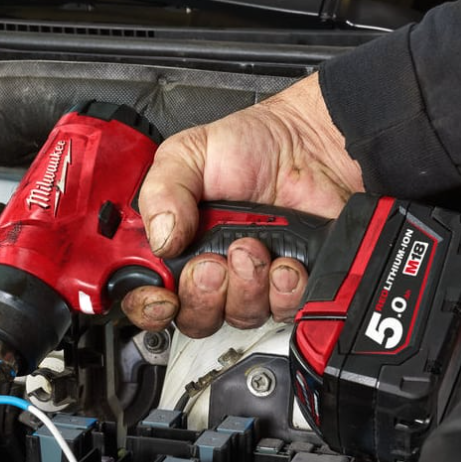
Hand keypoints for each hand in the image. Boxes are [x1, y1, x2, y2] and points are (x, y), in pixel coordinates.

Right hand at [121, 73, 364, 336]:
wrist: (312, 144)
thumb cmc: (250, 145)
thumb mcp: (187, 154)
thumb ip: (161, 192)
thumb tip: (161, 241)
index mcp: (174, 243)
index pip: (147, 296)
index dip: (150, 306)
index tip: (163, 298)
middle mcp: (210, 269)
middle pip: (193, 317)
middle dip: (203, 295)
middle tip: (213, 262)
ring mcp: (250, 281)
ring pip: (239, 316)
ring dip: (247, 285)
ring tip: (255, 245)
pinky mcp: (289, 285)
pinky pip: (284, 311)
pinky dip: (285, 290)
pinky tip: (286, 261)